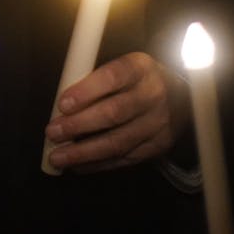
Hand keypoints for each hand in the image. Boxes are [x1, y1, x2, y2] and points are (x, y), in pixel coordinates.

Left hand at [43, 52, 190, 172]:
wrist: (180, 96)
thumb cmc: (136, 80)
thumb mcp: (122, 68)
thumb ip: (95, 81)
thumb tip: (59, 107)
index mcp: (141, 67)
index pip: (113, 76)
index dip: (86, 91)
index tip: (62, 104)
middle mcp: (154, 94)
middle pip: (114, 112)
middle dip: (79, 125)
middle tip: (52, 132)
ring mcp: (159, 123)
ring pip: (118, 141)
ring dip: (84, 152)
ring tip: (58, 157)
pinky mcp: (159, 146)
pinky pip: (124, 159)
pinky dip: (98, 164)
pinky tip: (77, 166)